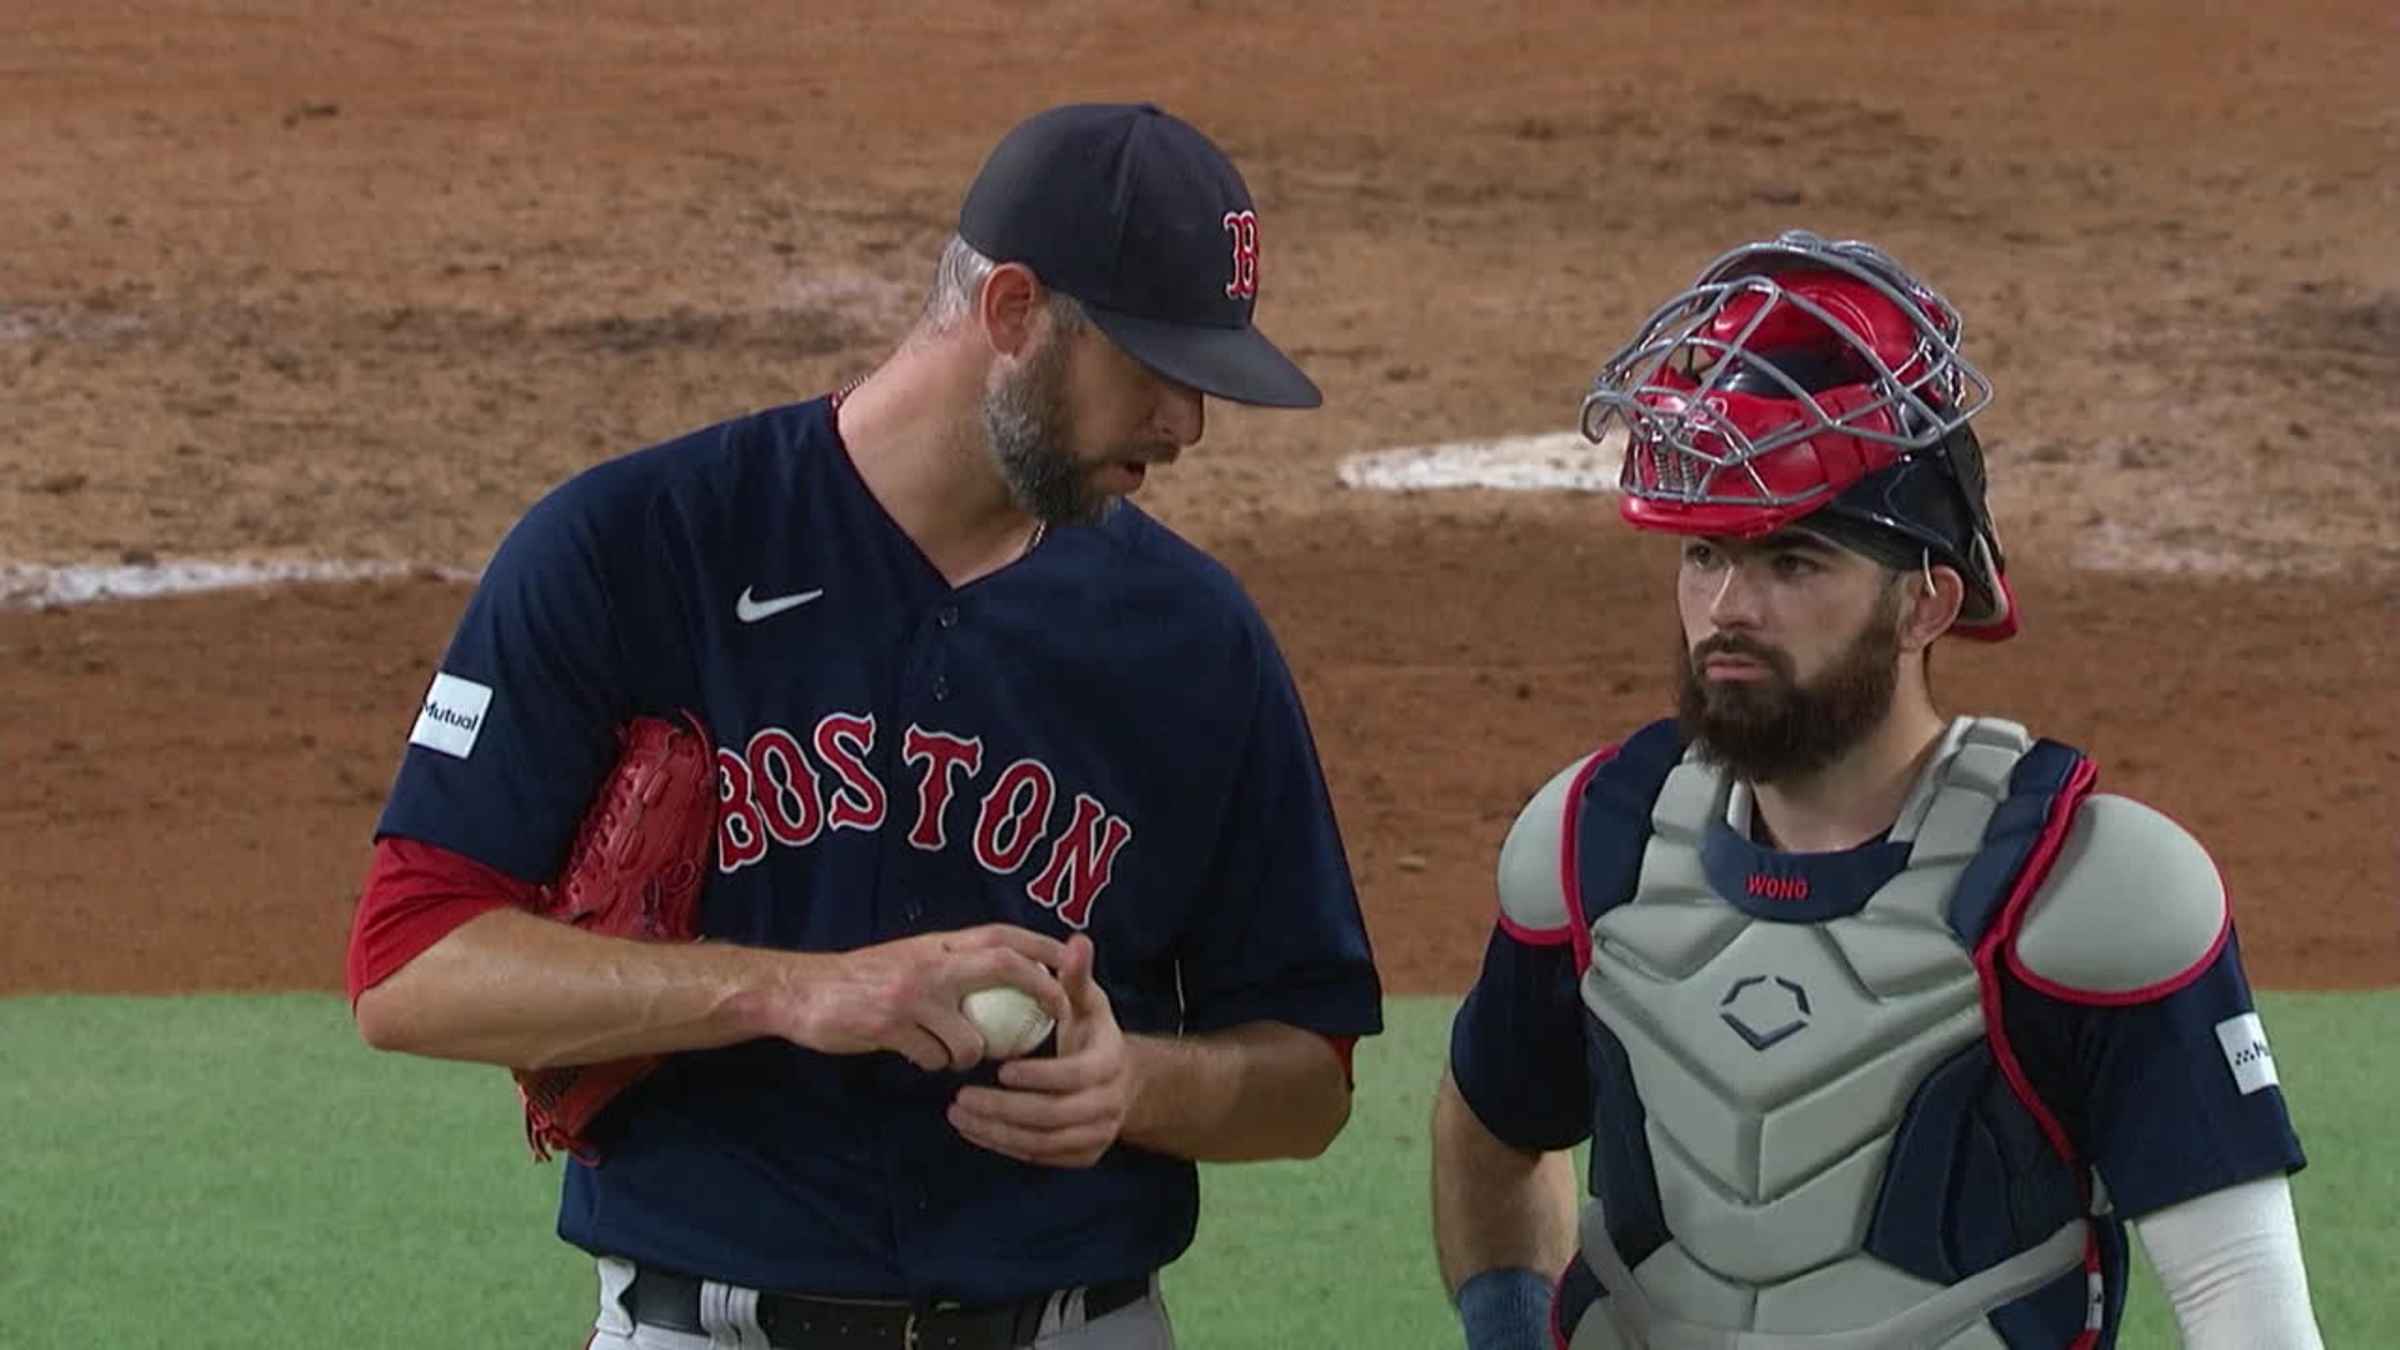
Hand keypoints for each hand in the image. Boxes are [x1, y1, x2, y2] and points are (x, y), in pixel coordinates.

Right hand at [780, 924, 1069, 1071]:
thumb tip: (992, 975)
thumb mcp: (907, 957)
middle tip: (1059, 1012)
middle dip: (1042, 988)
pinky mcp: (891, 1027)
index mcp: (936, 944)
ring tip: (959, 1057)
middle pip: (1004, 965)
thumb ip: (946, 963)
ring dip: (975, 1054)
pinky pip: (933, 1057)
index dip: (1041, 944)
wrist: (800, 990)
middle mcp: (930, 963)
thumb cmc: (857, 978)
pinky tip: (920, 1059)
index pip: (1001, 935)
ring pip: (972, 1034)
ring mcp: (912, 995)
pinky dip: (935, 1064)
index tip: (1071, 958)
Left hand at [947, 934, 1130, 1167]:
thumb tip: (1076, 940)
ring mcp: (1095, 1136)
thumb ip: (1076, 976)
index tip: (999, 1069)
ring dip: (996, 1133)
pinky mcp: (1081, 1156)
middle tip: (960, 1098)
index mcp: (1109, 1065)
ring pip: (1042, 1143)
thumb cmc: (1093, 1033)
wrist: (1122, 1081)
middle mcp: (1107, 1106)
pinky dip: (1005, 1147)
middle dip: (1003, 1110)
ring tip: (958, 1115)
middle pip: (1052, 1117)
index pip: (1074, 1077)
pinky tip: (975, 1130)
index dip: (1038, 1076)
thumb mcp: (1088, 1002)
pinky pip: (1039, 1157)